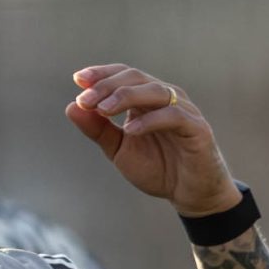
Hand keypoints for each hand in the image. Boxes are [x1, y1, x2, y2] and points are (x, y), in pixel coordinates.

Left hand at [63, 64, 241, 217]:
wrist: (189, 194)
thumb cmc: (157, 168)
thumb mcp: (120, 149)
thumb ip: (98, 130)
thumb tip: (71, 107)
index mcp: (146, 99)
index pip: (123, 74)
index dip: (102, 74)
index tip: (78, 80)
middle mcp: (165, 97)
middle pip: (135, 77)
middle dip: (107, 86)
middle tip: (86, 100)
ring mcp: (183, 110)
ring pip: (154, 91)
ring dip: (126, 96)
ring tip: (103, 110)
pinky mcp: (196, 128)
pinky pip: (173, 115)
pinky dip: (150, 120)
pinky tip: (130, 130)